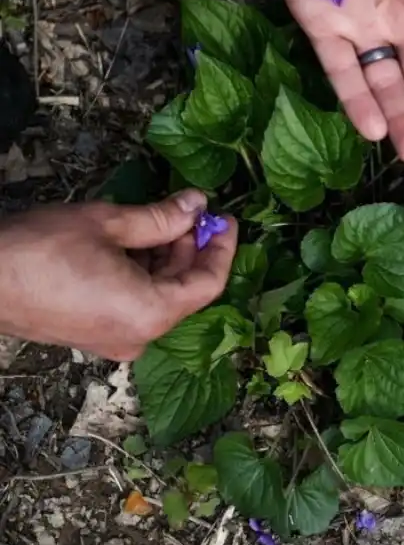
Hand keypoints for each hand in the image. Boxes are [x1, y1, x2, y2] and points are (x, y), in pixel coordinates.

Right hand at [0, 190, 237, 360]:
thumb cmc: (38, 252)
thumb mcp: (108, 224)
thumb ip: (162, 218)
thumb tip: (196, 203)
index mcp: (150, 314)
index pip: (208, 284)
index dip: (222, 247)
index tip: (225, 218)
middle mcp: (137, 337)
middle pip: (184, 291)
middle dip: (191, 249)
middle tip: (190, 211)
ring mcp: (113, 341)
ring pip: (159, 297)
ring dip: (166, 259)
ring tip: (160, 220)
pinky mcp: (92, 336)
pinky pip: (134, 305)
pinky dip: (142, 275)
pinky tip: (133, 242)